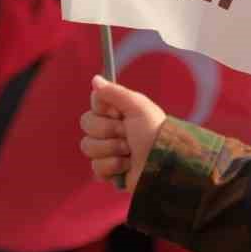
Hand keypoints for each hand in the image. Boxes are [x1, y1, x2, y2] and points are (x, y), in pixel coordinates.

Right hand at [80, 77, 165, 191]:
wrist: (164, 164)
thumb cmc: (154, 132)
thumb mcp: (137, 107)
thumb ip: (114, 92)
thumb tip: (95, 79)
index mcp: (117, 112)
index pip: (94, 104)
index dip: (104, 109)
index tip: (119, 113)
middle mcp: (110, 130)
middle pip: (86, 123)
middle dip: (108, 130)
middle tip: (127, 134)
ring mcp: (108, 151)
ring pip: (88, 146)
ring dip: (111, 149)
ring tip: (129, 152)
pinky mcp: (108, 171)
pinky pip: (95, 167)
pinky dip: (112, 166)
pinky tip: (126, 166)